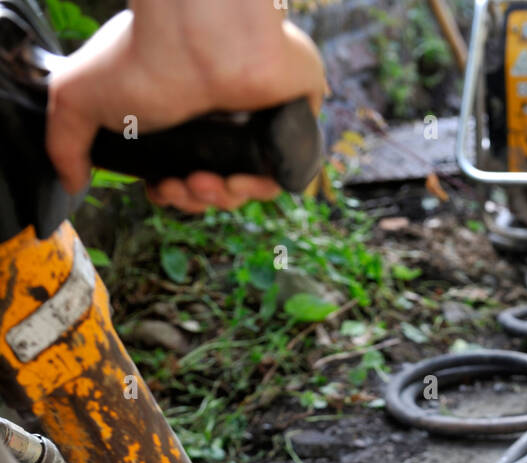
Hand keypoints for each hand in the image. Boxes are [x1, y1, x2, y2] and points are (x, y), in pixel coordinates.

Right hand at [46, 3, 325, 211]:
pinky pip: (285, 173)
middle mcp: (220, 115)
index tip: (161, 190)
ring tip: (205, 182)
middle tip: (182, 187)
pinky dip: (261, 188)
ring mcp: (258, 117)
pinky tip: (237, 181)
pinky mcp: (292, 119)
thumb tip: (71, 181)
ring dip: (222, 198)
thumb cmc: (143, 56)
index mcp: (181, 112)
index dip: (172, 194)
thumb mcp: (78, 99)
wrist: (199, 32)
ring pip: (249, 184)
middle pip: (216, 186)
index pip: (183, 172)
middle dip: (195, 199)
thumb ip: (66, 143)